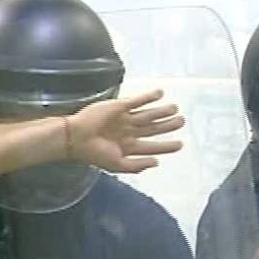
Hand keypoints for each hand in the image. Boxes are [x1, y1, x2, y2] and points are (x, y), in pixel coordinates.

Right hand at [70, 89, 184, 173]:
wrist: (76, 138)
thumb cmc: (94, 154)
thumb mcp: (116, 165)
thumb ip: (136, 166)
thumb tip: (156, 162)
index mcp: (128, 146)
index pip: (151, 146)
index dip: (166, 146)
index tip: (180, 144)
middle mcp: (128, 132)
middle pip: (152, 128)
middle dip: (167, 126)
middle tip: (181, 121)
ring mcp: (124, 118)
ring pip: (148, 114)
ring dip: (161, 111)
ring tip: (175, 108)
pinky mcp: (119, 106)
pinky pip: (137, 101)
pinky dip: (149, 97)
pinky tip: (160, 93)